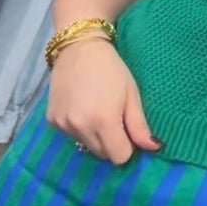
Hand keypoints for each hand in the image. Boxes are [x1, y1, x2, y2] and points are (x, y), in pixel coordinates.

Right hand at [47, 37, 161, 165]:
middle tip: (113, 119)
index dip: (127, 147)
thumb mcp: (131, 95)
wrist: (79, 48)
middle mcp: (80, 127)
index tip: (127, 131)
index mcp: (104, 121)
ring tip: (96, 111)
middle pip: (102, 154)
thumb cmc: (112, 70)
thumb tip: (154, 148)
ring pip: (86, 146)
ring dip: (94, 137)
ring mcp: (63, 124)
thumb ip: (140, 126)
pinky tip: (81, 108)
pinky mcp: (52, 120)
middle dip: (111, 143)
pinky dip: (78, 129)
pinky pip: (71, 136)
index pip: (119, 157)